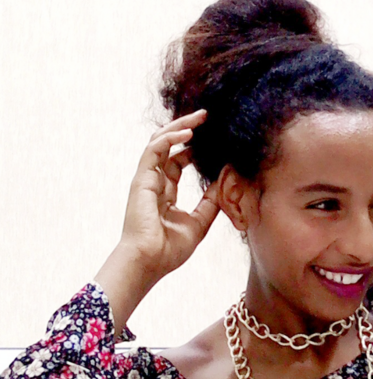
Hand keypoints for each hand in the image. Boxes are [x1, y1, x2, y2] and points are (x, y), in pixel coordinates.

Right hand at [119, 110, 219, 281]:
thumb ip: (210, 203)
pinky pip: (154, 150)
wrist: (149, 262)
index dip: (192, 149)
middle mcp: (154, 183)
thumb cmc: (168, 250)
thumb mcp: (199, 223)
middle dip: (185, 129)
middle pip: (168, 147)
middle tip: (206, 117)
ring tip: (199, 118)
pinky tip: (188, 134)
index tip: (212, 140)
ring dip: (179, 127)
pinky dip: (170, 139)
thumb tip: (225, 183)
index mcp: (165, 193)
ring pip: (159, 142)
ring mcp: (146, 180)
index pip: (177, 162)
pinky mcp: (141, 179)